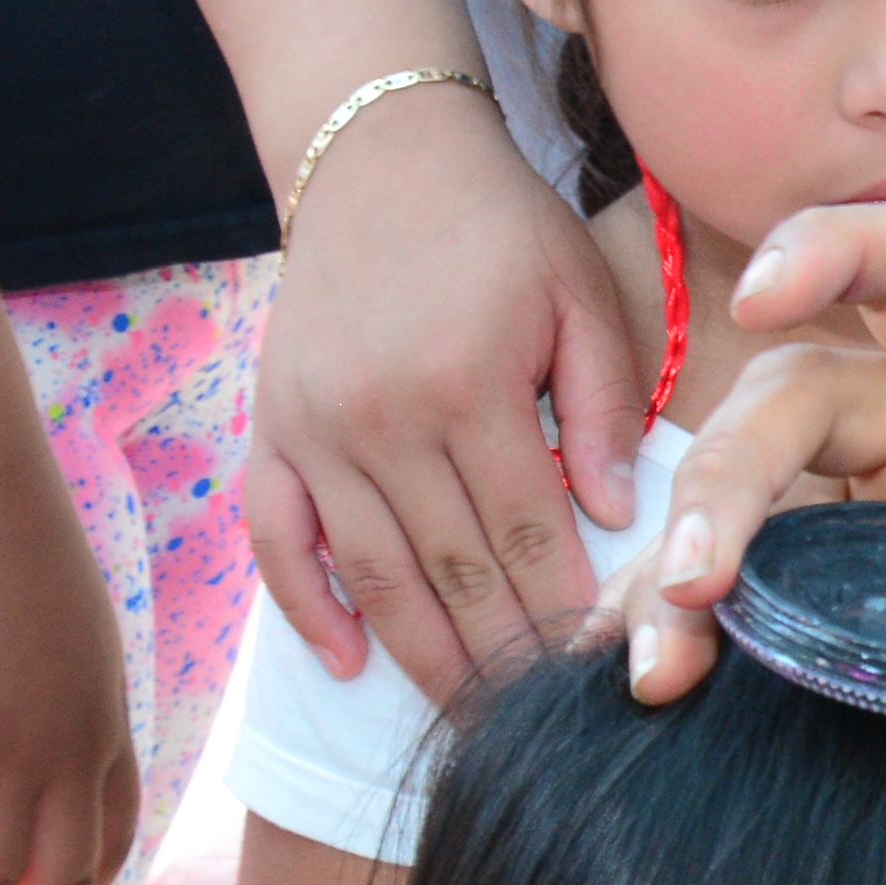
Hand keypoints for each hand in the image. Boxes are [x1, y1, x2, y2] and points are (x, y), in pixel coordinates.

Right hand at [246, 79, 643, 697]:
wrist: (375, 155)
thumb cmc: (500, 228)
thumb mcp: (580, 294)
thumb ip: (600, 407)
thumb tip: (615, 517)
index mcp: (468, 384)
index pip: (528, 532)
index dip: (564, 611)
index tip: (601, 670)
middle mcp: (380, 417)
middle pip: (452, 570)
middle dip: (504, 659)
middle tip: (548, 730)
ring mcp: (313, 429)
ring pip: (371, 575)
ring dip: (421, 659)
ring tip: (470, 722)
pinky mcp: (270, 430)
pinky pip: (278, 540)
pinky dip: (310, 608)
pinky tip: (351, 665)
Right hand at [633, 199, 885, 715]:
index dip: (836, 249)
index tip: (759, 294)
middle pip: (792, 400)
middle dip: (725, 474)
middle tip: (694, 584)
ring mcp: (866, 500)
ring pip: (742, 492)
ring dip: (682, 570)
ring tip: (659, 672)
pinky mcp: (838, 573)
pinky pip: (744, 579)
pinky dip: (688, 621)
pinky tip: (653, 682)